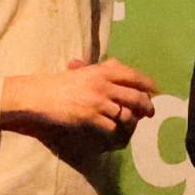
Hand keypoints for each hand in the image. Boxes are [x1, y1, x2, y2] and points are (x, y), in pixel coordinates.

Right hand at [5, 63, 158, 142]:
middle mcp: (104, 85)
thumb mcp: (82, 70)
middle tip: (150, 112)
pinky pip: (112, 126)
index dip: (148, 84)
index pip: (133, 75)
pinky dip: (115, 130)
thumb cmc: (60, 83)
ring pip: (126, 113)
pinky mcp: (90, 117)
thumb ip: (101, 69)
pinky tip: (114, 130)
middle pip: (136, 96)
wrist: (39, 95)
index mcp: (102, 71)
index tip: (155, 91)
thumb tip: (117, 64)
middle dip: (147, 106)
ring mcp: (98, 102)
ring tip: (133, 122)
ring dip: (132, 120)